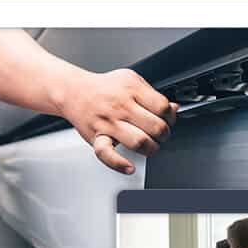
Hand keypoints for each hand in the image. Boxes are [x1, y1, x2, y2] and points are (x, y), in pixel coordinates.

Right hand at [61, 69, 177, 173]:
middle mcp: (120, 106)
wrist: (74, 92)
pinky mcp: (96, 137)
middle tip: (160, 135)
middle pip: (155, 127)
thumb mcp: (131, 80)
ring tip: (149, 145)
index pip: (163, 107)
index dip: (171, 117)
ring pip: (139, 142)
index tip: (168, 120)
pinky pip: (107, 154)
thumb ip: (153, 95)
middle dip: (164, 134)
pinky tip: (130, 167)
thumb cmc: (104, 88)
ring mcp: (108, 123)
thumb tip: (173, 109)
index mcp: (132, 89)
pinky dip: (119, 164)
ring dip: (150, 148)